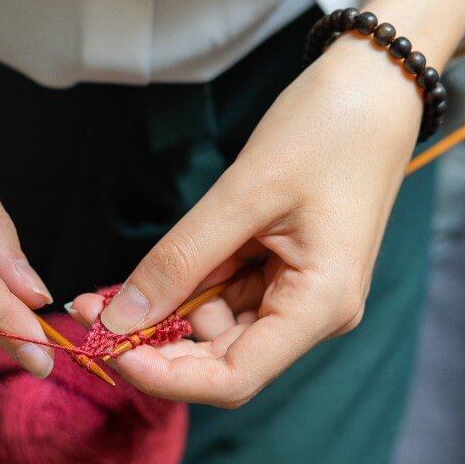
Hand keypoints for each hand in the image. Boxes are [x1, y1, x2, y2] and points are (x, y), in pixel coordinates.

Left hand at [69, 0, 464, 406]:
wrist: (376, 84)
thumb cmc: (326, 129)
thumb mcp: (242, 193)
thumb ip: (179, 260)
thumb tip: (118, 317)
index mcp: (319, 306)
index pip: (233, 379)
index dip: (164, 376)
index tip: (104, 348)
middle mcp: (314, 315)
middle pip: (221, 362)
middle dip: (152, 344)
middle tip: (88, 312)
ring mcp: (301, 296)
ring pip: (217, 332)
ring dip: (162, 317)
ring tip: (106, 291)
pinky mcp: (286, 274)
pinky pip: (226, 299)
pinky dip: (184, 291)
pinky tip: (149, 276)